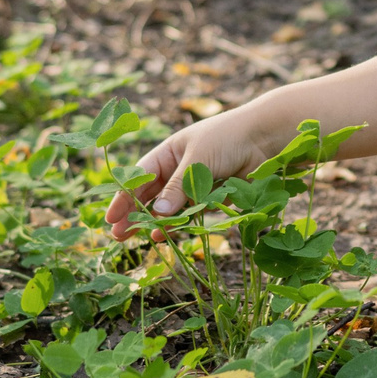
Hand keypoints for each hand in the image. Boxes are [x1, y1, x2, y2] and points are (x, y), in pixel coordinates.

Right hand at [102, 115, 270, 238]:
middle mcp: (179, 169)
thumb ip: (179, 188)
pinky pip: (192, 213)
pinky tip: (166, 235)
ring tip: (140, 239)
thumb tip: (159, 214)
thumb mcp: (197, 160)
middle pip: (151, 195)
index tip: (111, 217)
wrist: (266, 138)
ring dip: (155, 222)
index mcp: (170, 152)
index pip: (140, 177)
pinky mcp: (214, 196)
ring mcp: (196, 184)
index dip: (124, 197)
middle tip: (118, 235)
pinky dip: (180, 224)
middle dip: (134, 214)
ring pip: (170, 207)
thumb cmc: (227, 138)